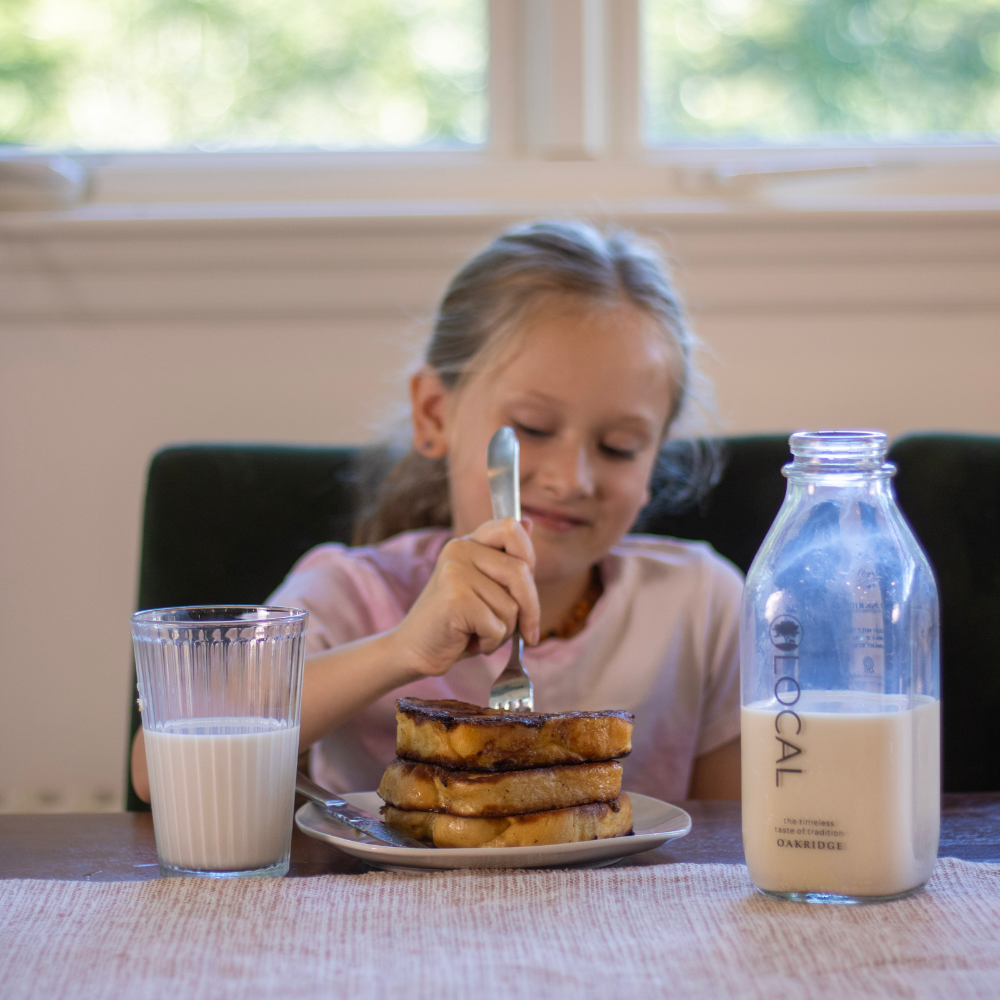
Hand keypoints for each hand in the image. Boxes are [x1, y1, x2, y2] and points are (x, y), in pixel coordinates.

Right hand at [389, 517, 539, 677]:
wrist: (414, 650)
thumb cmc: (456, 622)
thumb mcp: (484, 587)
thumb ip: (506, 559)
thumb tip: (529, 521)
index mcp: (467, 543)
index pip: (511, 529)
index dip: (528, 557)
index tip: (526, 589)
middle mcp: (459, 550)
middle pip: (521, 572)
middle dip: (530, 609)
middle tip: (526, 633)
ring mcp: (455, 572)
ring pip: (512, 605)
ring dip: (504, 631)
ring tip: (478, 632)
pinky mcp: (456, 599)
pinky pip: (498, 626)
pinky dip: (490, 643)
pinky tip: (469, 641)